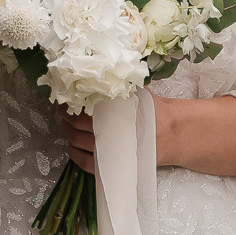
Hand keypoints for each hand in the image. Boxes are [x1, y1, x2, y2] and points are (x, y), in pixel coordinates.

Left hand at [63, 97, 235, 177]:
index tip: (65, 99)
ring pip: (78, 144)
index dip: (70, 106)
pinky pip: (86, 164)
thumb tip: (102, 68)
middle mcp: (112, 134)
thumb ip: (120, 85)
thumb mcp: (137, 93)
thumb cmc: (152, 112)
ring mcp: (111, 152)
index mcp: (117, 115)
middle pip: (76, 128)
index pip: (83, 112)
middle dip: (66, 119)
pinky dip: (75, 155)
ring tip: (67, 126)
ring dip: (68, 135)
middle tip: (64, 111)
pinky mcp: (112, 166)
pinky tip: (72, 147)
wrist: (171, 135)